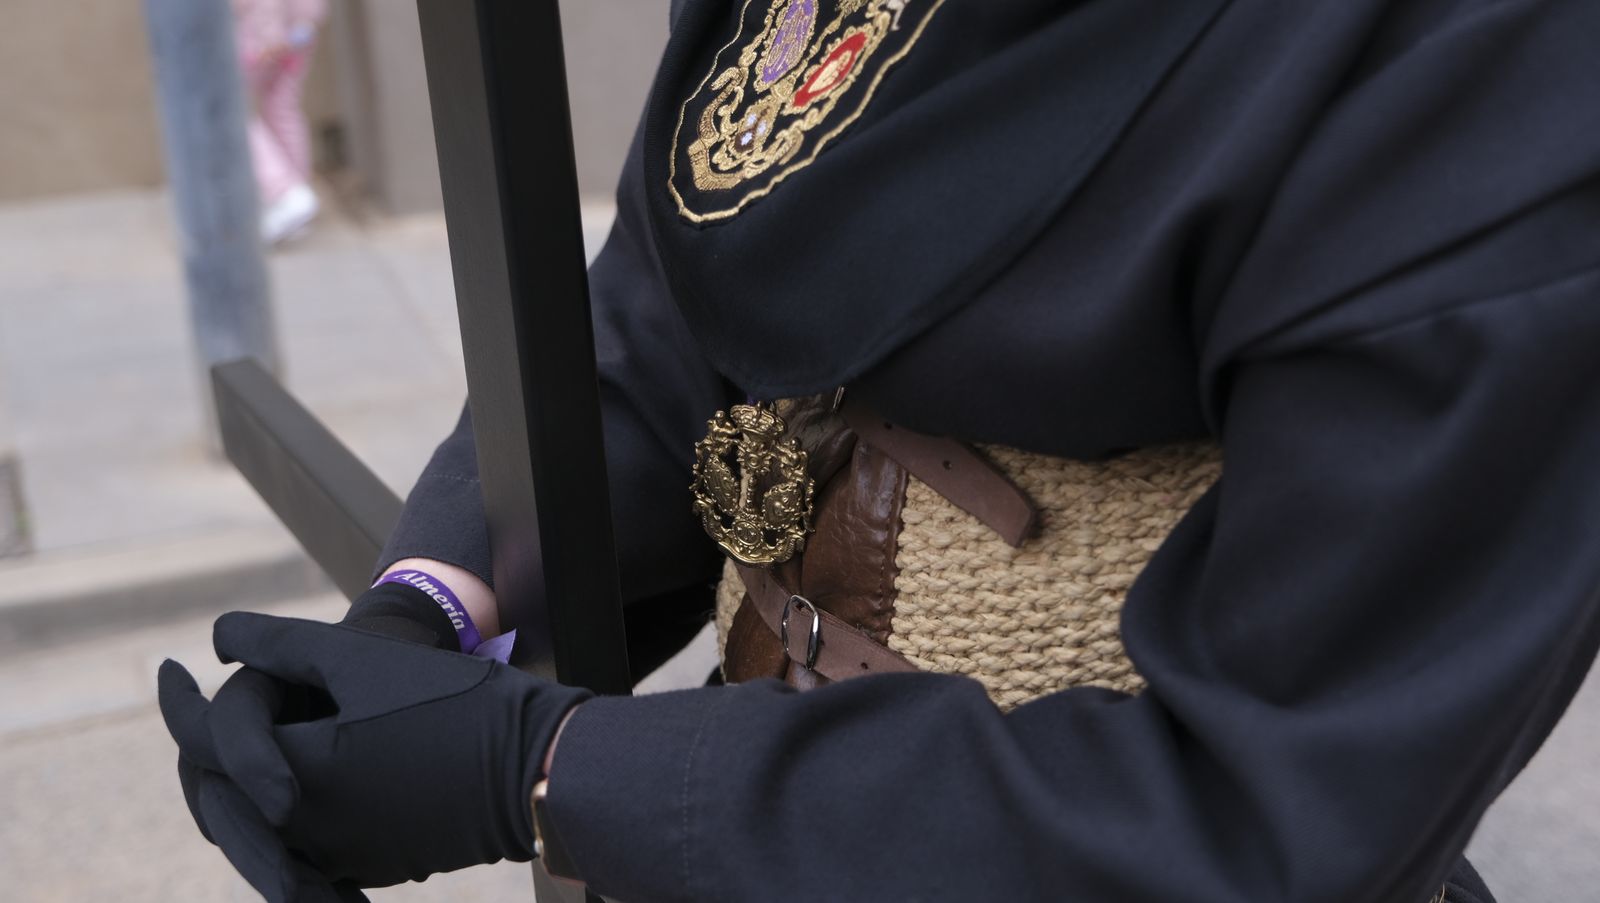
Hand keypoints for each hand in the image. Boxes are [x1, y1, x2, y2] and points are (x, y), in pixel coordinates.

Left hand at [159, 611, 589, 895]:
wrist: (538, 767)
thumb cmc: (456, 705)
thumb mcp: (363, 661)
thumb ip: (280, 643)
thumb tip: (218, 636)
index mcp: (297, 778)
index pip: (201, 742)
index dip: (173, 700)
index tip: (167, 668)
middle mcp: (309, 832)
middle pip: (218, 796)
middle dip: (202, 749)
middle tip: (195, 705)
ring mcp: (344, 857)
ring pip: (257, 826)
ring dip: (239, 784)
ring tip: (241, 739)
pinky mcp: (377, 864)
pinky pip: (305, 843)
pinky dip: (285, 812)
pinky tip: (299, 774)